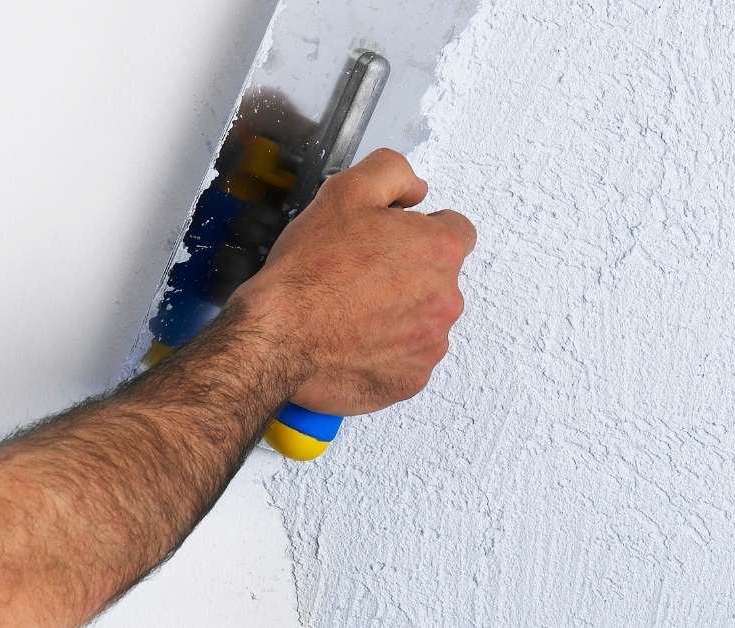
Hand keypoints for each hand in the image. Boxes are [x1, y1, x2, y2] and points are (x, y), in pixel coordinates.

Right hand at [234, 148, 475, 415]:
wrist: (278, 337)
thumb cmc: (309, 270)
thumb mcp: (345, 191)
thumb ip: (392, 173)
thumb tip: (415, 189)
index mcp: (439, 250)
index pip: (455, 230)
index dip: (421, 230)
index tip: (392, 240)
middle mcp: (446, 299)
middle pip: (438, 279)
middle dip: (407, 274)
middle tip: (359, 274)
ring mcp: (430, 345)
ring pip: (422, 321)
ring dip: (397, 315)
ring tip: (350, 311)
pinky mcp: (410, 380)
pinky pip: (405, 360)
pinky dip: (384, 352)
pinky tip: (350, 341)